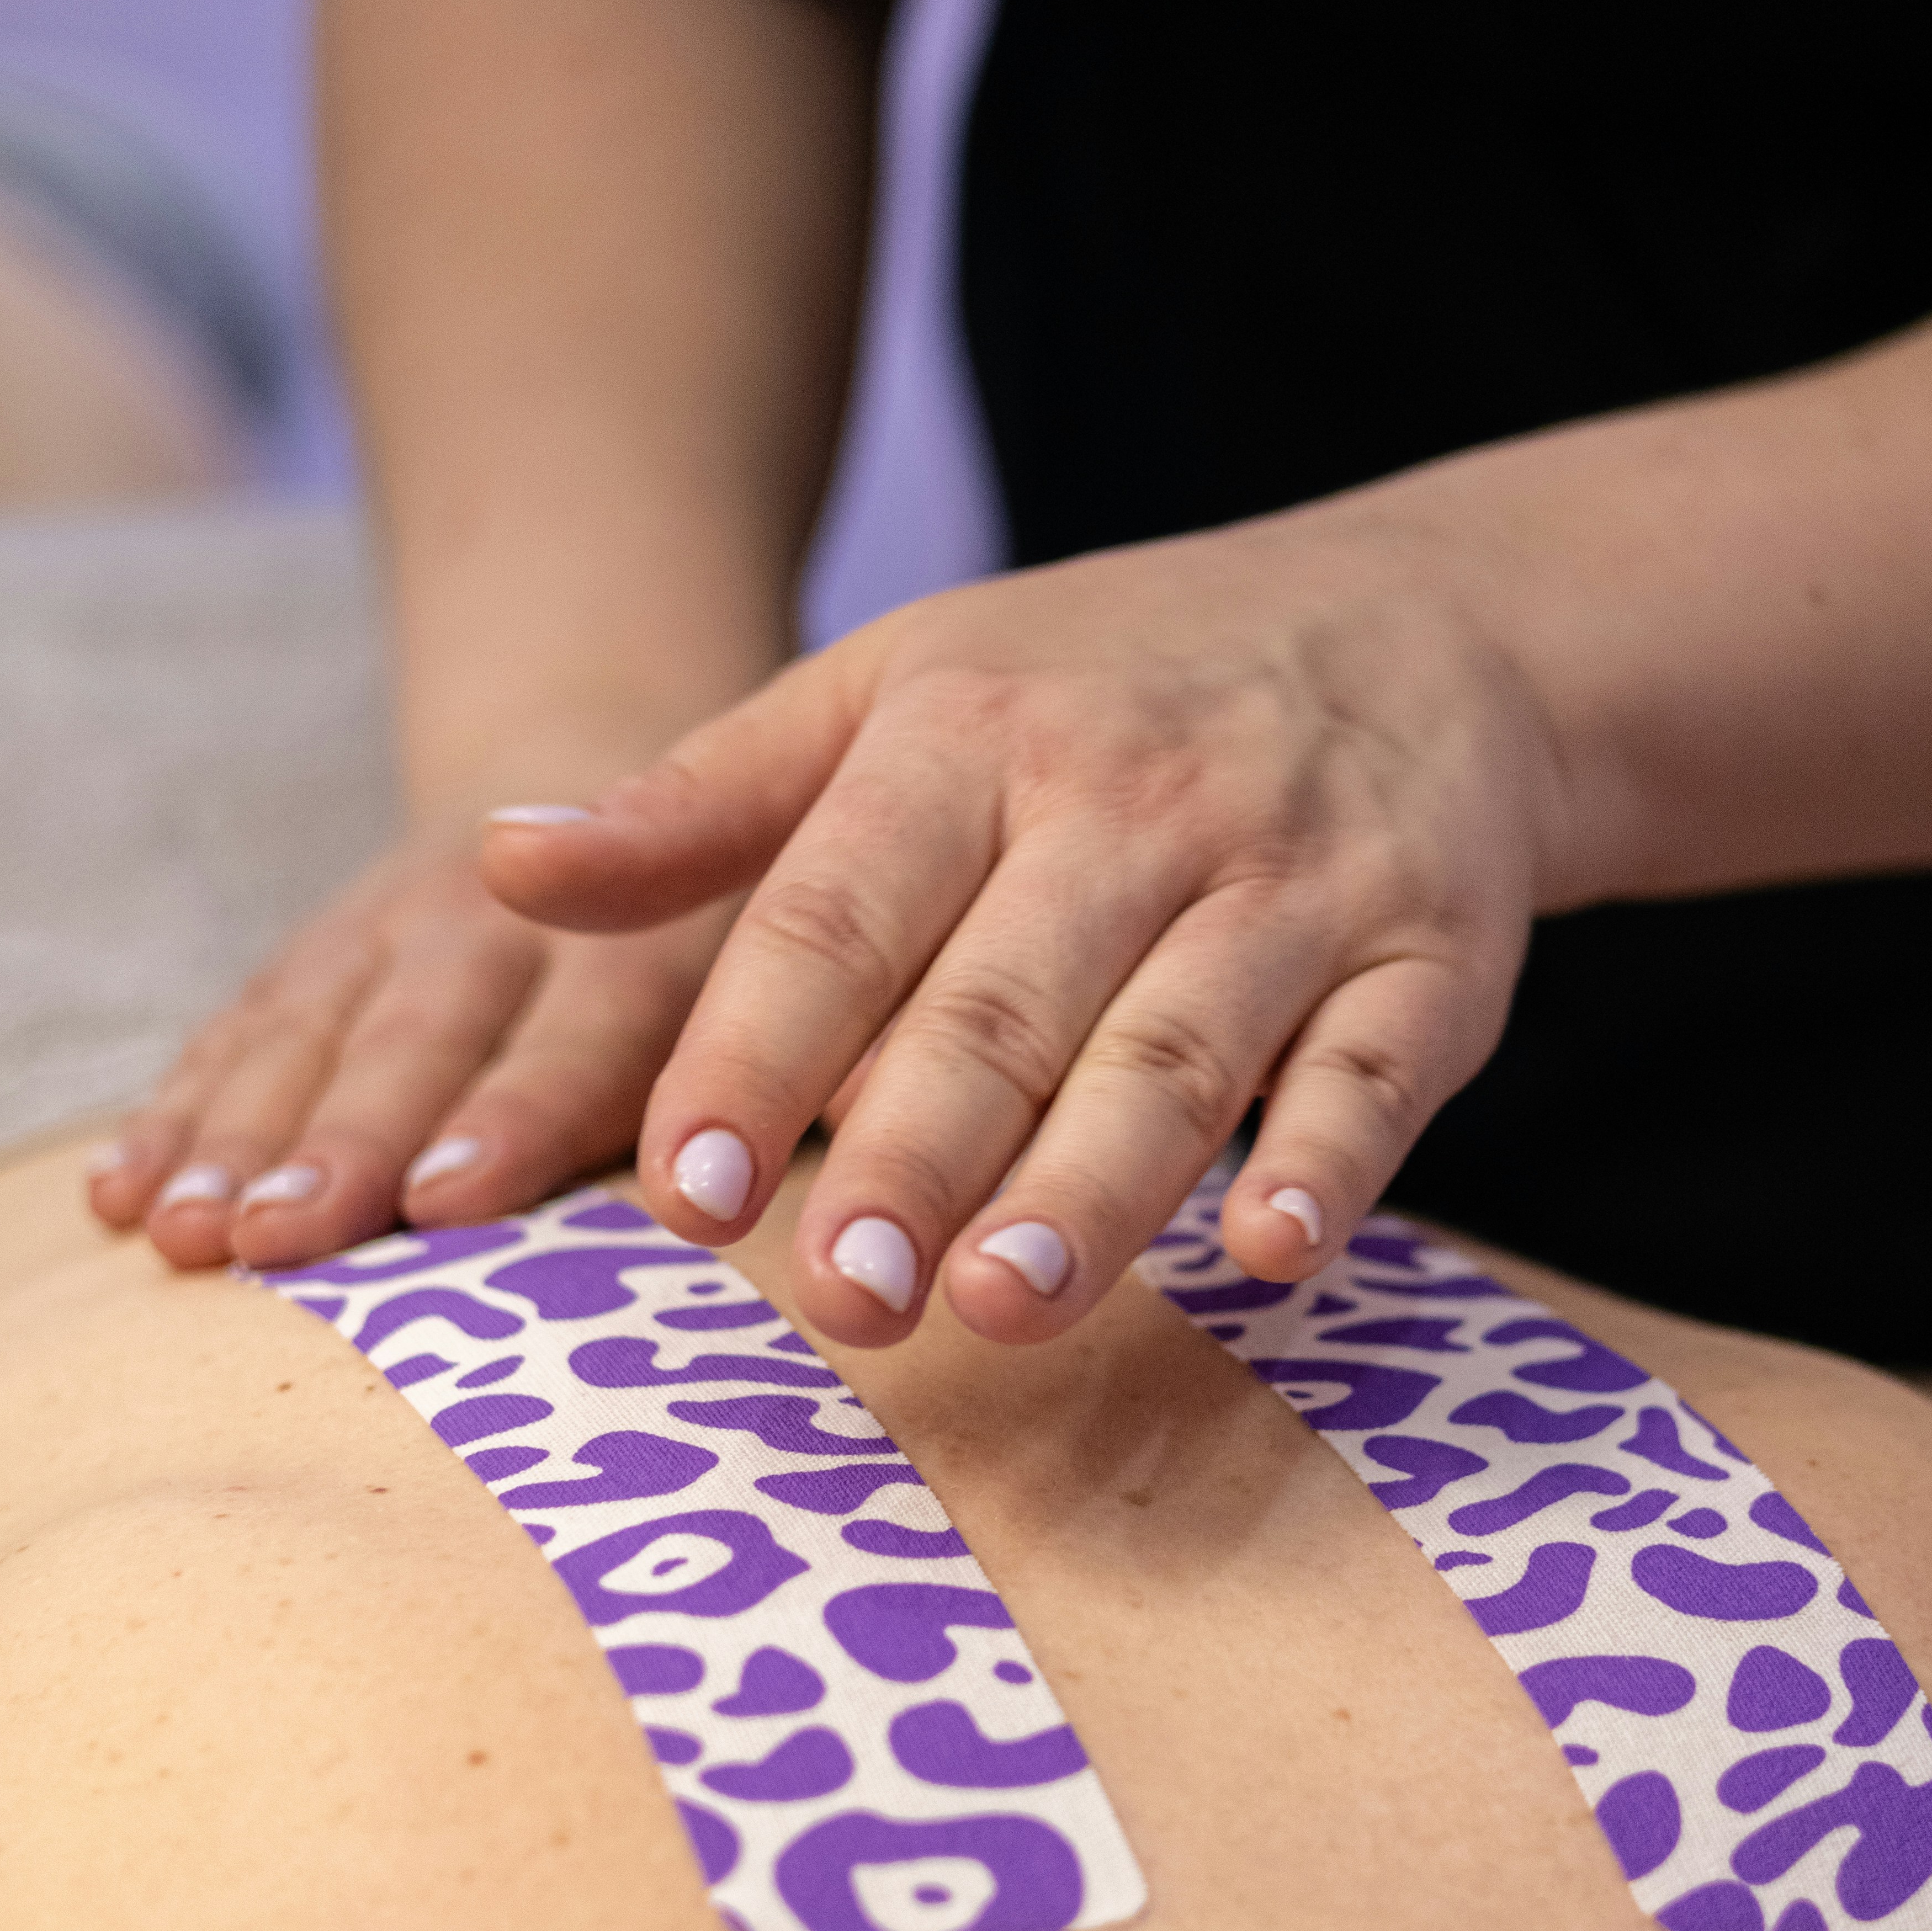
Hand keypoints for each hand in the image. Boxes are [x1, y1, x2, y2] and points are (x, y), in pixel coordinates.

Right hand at [87, 830, 734, 1269]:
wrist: (605, 806)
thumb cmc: (714, 956)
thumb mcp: (768, 980)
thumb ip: (768, 1082)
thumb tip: (756, 1191)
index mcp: (648, 947)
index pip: (579, 1039)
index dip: (514, 1116)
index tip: (445, 1199)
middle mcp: (512, 927)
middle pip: (421, 1038)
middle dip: (348, 1137)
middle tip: (283, 1234)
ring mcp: (396, 927)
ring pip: (311, 1032)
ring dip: (239, 1136)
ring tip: (185, 1232)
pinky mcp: (320, 949)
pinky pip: (242, 1025)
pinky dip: (177, 1109)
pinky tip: (120, 1191)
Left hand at [482, 502, 1578, 1345]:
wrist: (1428, 623)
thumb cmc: (1109, 688)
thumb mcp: (896, 694)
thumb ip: (704, 803)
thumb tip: (499, 868)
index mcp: (973, 733)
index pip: (839, 909)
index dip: (756, 1053)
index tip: (681, 1191)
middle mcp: (1134, 797)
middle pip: (1004, 999)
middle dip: (917, 1156)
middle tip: (840, 1302)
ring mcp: (1297, 876)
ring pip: (1178, 1046)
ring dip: (1093, 1184)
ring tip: (1001, 1307)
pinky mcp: (1432, 956)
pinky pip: (1377, 1066)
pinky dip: (1328, 1158)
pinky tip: (1274, 1253)